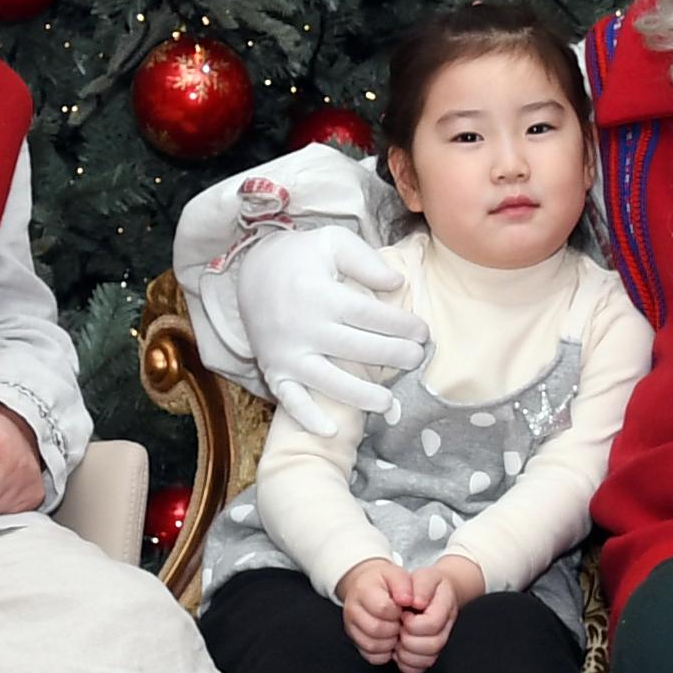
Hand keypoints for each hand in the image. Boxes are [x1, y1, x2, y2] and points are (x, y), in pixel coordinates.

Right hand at [238, 226, 427, 438]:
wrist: (249, 273)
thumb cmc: (300, 257)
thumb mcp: (331, 241)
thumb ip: (365, 260)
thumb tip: (397, 284)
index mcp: (321, 295)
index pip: (371, 316)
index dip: (402, 325)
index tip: (423, 332)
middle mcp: (305, 328)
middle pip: (358, 349)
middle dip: (394, 356)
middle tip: (418, 360)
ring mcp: (288, 353)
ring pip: (329, 381)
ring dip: (361, 395)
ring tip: (389, 402)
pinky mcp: (274, 370)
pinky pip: (289, 399)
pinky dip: (306, 417)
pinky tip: (330, 431)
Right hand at [339, 559, 411, 663]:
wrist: (365, 586)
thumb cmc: (383, 582)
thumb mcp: (396, 574)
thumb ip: (404, 584)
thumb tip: (408, 600)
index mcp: (363, 590)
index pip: (382, 608)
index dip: (397, 612)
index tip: (402, 608)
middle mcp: (352, 610)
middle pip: (376, 629)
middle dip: (394, 628)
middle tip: (400, 621)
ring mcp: (351, 627)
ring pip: (372, 646)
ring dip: (390, 642)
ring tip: (395, 630)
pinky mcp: (355, 641)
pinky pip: (371, 656)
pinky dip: (384, 652)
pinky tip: (390, 640)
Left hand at [390, 554, 484, 672]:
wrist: (435, 594)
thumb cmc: (426, 585)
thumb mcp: (424, 576)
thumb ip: (421, 586)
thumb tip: (417, 602)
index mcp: (446, 607)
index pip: (432, 624)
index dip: (414, 623)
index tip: (403, 614)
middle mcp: (446, 628)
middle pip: (432, 645)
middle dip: (409, 639)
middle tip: (400, 627)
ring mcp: (439, 642)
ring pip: (427, 660)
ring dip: (406, 652)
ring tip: (399, 638)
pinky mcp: (430, 654)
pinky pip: (420, 668)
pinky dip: (406, 663)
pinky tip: (400, 650)